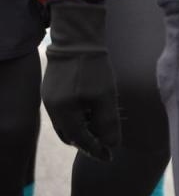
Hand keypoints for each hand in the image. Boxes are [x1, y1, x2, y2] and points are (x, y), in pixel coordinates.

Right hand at [40, 0, 120, 160]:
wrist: (77, 39)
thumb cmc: (94, 67)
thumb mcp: (106, 96)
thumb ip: (108, 122)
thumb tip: (112, 146)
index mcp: (63, 113)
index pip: (80, 140)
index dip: (96, 149)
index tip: (110, 156)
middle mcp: (52, 109)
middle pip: (70, 135)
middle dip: (88, 143)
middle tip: (105, 146)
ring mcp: (49, 99)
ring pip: (66, 124)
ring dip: (82, 130)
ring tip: (100, 131)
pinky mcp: (52, 90)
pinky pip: (64, 112)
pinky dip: (77, 118)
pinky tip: (91, 113)